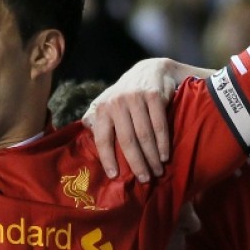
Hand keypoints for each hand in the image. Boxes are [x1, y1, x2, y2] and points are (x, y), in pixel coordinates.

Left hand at [83, 58, 206, 181]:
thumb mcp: (107, 101)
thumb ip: (96, 117)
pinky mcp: (154, 96)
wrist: (151, 70)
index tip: (114, 176)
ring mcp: (136, 98)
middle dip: (136, 163)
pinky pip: (159, 125)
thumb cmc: (126, 94)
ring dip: (152, 157)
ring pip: (144, 135)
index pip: (103, 138)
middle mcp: (117, 102)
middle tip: (144, 180)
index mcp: (102, 108)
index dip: (107, 158)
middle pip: (127, 140)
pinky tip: (165, 156)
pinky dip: (163, 143)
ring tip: (157, 171)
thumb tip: (84, 131)